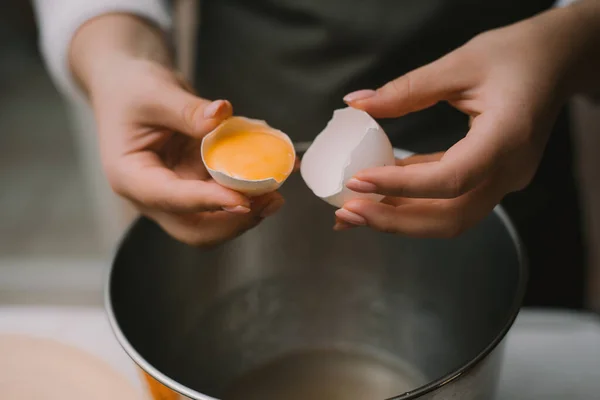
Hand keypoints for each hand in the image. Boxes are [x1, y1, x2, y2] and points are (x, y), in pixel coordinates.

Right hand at [90, 60, 284, 246]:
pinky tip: (277, 170)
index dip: (209, 202)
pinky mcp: (198, 184)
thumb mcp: (154, 92)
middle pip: (196, 229)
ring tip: (278, 189)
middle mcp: (154, 195)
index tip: (243, 199)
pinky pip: (227, 194)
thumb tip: (221, 115)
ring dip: (250, 209)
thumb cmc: (130, 89)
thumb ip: (188, 109)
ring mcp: (178, 192)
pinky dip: (252, 188)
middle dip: (234, 221)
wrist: (129, 87)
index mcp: (131, 177)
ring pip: (216, 219)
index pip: (170, 199)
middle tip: (269, 200)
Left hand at [335, 14, 570, 237]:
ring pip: (450, 218)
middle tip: (347, 213)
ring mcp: (504, 181)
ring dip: (399, 220)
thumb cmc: (517, 54)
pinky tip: (380, 195)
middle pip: (450, 217)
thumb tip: (356, 105)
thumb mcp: (460, 63)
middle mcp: (510, 171)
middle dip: (394, 220)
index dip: (401, 185)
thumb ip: (407, 89)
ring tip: (353, 213)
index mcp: (508, 137)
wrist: (558, 62)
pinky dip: (413, 203)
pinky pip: (451, 202)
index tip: (357, 181)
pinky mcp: (492, 179)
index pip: (452, 178)